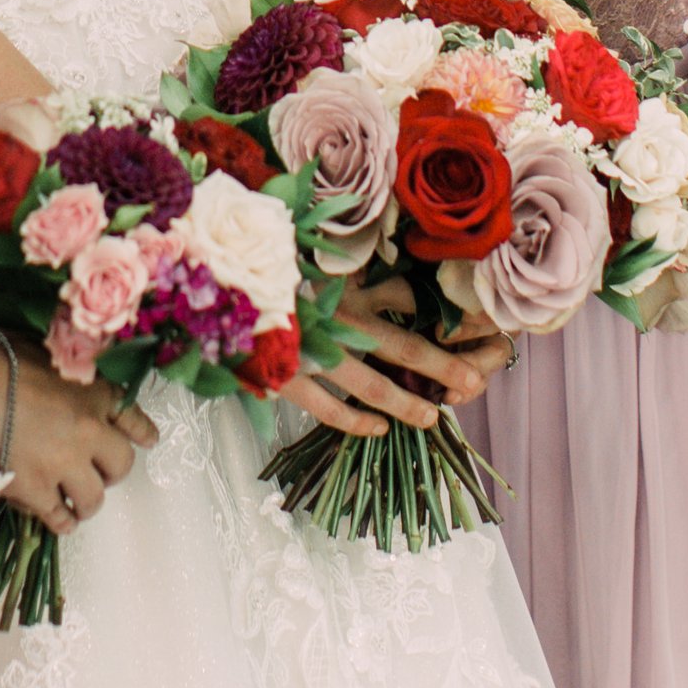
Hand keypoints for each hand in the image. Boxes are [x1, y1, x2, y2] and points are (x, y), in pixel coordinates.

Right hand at [0, 342, 152, 535]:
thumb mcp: (48, 353)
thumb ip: (69, 372)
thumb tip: (73, 379)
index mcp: (94, 392)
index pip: (133, 417)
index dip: (142, 432)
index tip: (149, 440)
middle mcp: (88, 430)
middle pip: (122, 464)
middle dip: (114, 472)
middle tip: (102, 475)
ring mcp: (63, 462)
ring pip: (94, 498)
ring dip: (88, 501)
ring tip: (78, 502)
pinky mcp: (35, 488)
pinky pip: (59, 517)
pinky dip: (61, 521)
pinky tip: (58, 518)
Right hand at [282, 274, 498, 437]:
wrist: (214, 282)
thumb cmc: (271, 265)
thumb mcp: (320, 258)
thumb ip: (362, 271)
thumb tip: (403, 283)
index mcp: (347, 286)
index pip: (410, 306)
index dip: (443, 328)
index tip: (473, 341)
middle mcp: (336, 318)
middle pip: (402, 347)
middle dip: (441, 369)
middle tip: (470, 384)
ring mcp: (313, 352)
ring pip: (372, 385)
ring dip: (406, 403)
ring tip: (431, 416)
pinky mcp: (286, 377)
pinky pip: (329, 408)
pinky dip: (356, 421)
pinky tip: (377, 429)